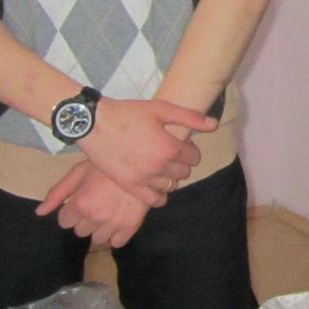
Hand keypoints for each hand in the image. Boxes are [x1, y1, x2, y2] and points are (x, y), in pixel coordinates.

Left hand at [35, 161, 148, 248]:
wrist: (140, 160)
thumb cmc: (106, 164)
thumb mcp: (79, 172)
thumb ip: (58, 192)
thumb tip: (39, 212)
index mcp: (80, 204)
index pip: (64, 222)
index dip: (72, 211)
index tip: (81, 202)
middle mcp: (94, 217)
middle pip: (80, 231)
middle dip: (85, 220)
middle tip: (97, 204)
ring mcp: (113, 223)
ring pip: (97, 239)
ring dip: (100, 228)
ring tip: (109, 212)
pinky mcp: (130, 226)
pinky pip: (117, 243)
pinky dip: (117, 235)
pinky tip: (119, 220)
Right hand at [77, 98, 213, 205]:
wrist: (95, 123)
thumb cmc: (128, 113)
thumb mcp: (161, 109)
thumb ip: (190, 117)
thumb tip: (214, 124)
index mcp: (170, 148)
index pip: (194, 157)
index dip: (190, 150)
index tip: (182, 145)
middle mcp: (160, 167)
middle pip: (184, 173)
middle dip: (181, 164)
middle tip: (170, 155)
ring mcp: (144, 179)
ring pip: (170, 186)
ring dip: (170, 178)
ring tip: (161, 168)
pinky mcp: (129, 186)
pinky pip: (153, 200)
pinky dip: (159, 196)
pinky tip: (156, 187)